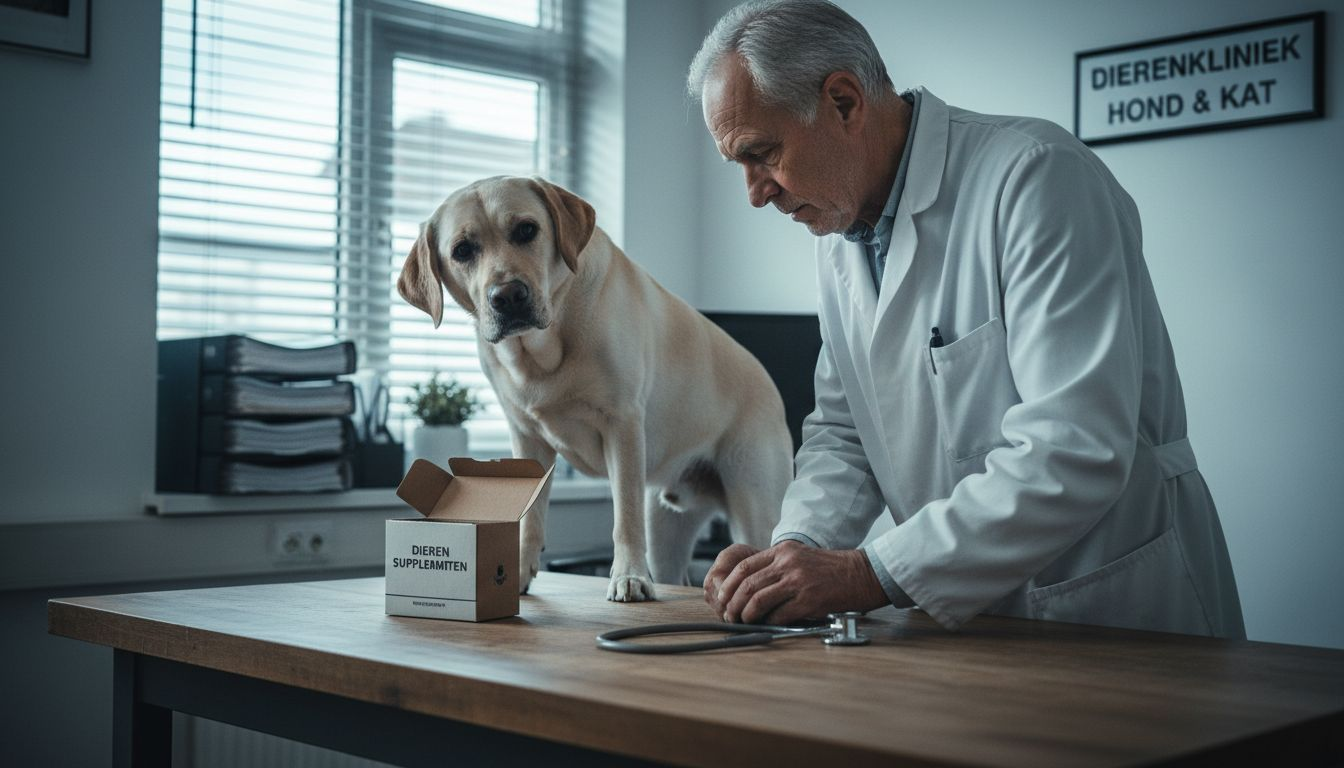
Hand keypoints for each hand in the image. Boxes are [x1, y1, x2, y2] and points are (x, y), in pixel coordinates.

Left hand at [706, 541, 887, 624]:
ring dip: (747, 615)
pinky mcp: (809, 600)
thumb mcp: (799, 557)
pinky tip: (769, 624)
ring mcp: (798, 581)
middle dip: (733, 603)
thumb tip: (748, 588)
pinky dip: (769, 622)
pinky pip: (779, 614)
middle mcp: (788, 563)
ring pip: (758, 599)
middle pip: (747, 584)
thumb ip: (776, 566)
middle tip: (729, 615)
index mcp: (783, 551)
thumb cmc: (830, 569)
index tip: (723, 597)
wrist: (860, 574)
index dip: (729, 584)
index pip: (744, 565)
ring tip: (744, 622)